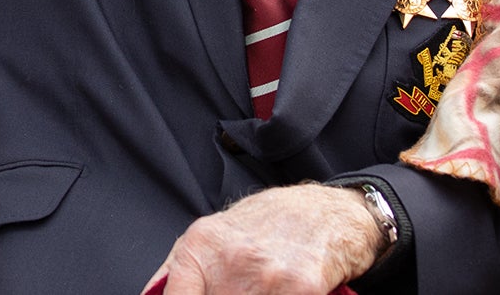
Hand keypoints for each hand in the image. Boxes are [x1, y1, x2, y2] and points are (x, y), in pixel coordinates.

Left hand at [139, 184, 383, 294]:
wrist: (323, 213)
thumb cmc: (265, 224)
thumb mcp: (211, 235)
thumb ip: (176, 272)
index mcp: (200, 247)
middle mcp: (230, 260)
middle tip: (236, 288)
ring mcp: (266, 276)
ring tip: (257, 288)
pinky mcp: (302, 287)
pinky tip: (284, 291)